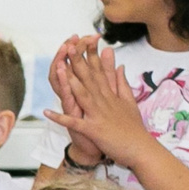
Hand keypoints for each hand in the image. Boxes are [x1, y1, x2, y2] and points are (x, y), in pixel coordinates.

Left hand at [42, 36, 151, 170]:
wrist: (141, 149)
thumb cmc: (134, 128)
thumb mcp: (129, 101)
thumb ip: (121, 83)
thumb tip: (120, 65)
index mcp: (110, 95)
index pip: (99, 71)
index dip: (90, 55)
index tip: (83, 40)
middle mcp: (104, 101)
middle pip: (89, 78)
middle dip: (77, 62)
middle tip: (68, 46)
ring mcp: (98, 115)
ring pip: (83, 95)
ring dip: (70, 82)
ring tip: (59, 69)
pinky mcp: (94, 130)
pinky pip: (74, 123)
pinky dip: (60, 118)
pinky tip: (47, 112)